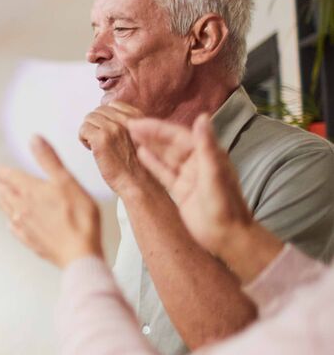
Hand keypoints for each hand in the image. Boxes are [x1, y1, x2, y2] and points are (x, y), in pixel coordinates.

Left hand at [0, 136, 101, 267]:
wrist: (79, 253)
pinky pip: (16, 230)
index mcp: (30, 191)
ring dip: (2, 201)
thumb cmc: (78, 217)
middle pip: (6, 193)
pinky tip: (12, 224)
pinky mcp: (31, 241)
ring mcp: (25, 226)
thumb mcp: (66, 181)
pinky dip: (12, 223)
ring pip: (8, 210)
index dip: (3, 172)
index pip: (10, 177)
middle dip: (0, 185)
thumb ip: (48, 160)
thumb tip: (34, 139)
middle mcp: (22, 208)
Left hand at [78, 102, 151, 194]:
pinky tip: (92, 150)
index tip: (107, 131)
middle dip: (96, 125)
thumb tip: (107, 113)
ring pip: (88, 119)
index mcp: (137, 117)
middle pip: (97, 111)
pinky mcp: (101, 139)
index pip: (112, 104)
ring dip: (89, 132)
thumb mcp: (138, 136)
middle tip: (101, 141)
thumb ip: (127, 124)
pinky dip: (83, 139)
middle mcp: (126, 120)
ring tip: (97, 146)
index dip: (105, 118)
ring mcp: (113, 129)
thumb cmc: (136, 165)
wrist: (138, 183)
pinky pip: (83, 129)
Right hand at [127, 114, 253, 257]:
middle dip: (151, 134)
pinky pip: (164, 173)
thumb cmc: (224, 206)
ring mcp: (189, 177)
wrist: (227, 236)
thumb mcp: (214, 173)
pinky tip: (140, 155)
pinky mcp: (181, 190)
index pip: (179, 135)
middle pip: (171, 144)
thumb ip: (206, 145)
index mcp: (208, 155)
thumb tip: (202, 117)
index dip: (158, 127)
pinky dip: (152, 163)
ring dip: (149, 146)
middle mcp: (198, 163)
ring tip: (130, 137)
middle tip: (128, 126)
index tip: (138, 122)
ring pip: (165, 157)